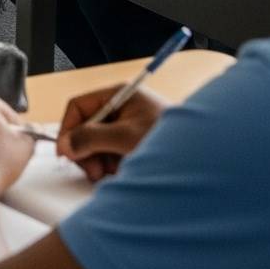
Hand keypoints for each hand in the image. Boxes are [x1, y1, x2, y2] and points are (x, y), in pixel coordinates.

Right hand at [55, 85, 171, 181]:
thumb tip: (66, 145)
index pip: (79, 106)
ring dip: (98, 161)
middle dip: (85, 150)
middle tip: (92, 170)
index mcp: (118, 95)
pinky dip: (110, 165)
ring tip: (110, 173)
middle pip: (85, 126)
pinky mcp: (134, 143)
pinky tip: (121, 172)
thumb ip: (91, 138)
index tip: (65, 152)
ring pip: (96, 143)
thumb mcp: (126, 137)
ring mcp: (127, 126)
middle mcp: (121, 108)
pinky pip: (110, 153)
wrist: (204, 157)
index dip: (68, 129)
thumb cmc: (169, 141)